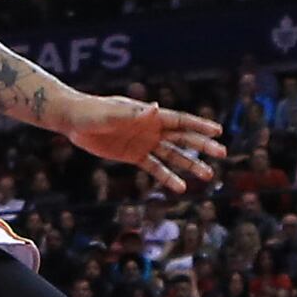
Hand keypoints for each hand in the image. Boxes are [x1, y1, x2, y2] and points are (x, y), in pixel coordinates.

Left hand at [62, 94, 225, 191]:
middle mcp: (151, 129)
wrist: (73, 121)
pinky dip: (167, 177)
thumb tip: (156, 108)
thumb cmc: (92, 112)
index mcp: (149, 115)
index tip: (218, 131)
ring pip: (173, 155)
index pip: (181, 121)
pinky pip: (154, 168)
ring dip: (190, 165)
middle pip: (182, 139)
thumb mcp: (111, 113)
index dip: (200, 126)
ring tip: (208, 175)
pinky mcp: (133, 156)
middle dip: (202, 146)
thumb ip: (134, 114)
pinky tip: (181, 188)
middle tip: (222, 154)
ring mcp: (144, 143)